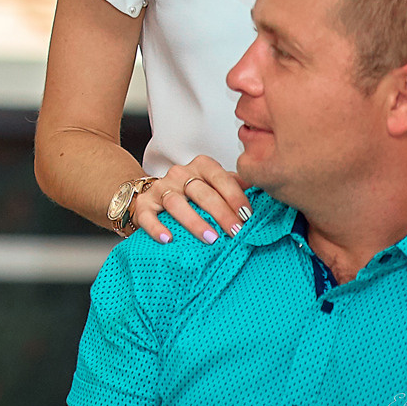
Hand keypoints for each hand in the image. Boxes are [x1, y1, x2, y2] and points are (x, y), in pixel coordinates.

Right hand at [130, 155, 248, 244]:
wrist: (155, 196)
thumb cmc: (194, 193)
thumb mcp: (215, 184)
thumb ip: (235, 185)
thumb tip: (262, 187)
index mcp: (201, 166)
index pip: (220, 177)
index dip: (235, 196)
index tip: (247, 216)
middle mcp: (179, 174)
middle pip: (200, 191)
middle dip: (220, 213)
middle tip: (235, 232)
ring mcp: (160, 188)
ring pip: (176, 203)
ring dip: (194, 221)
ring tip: (210, 238)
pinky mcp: (144, 204)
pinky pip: (148, 215)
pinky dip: (156, 227)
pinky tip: (167, 239)